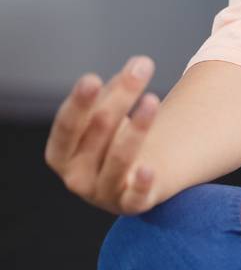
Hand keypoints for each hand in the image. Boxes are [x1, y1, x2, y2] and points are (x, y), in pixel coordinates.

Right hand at [44, 56, 161, 214]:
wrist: (129, 178)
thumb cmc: (110, 139)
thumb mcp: (104, 115)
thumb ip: (116, 91)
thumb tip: (139, 64)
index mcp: (60, 154)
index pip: (67, 126)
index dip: (79, 103)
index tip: (92, 78)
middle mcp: (75, 177)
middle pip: (98, 132)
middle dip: (120, 97)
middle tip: (141, 68)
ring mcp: (102, 194)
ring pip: (119, 158)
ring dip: (136, 128)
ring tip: (152, 99)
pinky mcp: (130, 205)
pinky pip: (135, 197)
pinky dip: (141, 184)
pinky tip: (149, 169)